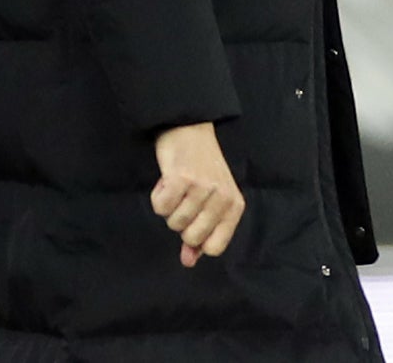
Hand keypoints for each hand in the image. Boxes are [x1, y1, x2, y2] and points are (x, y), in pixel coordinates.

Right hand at [152, 121, 245, 267]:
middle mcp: (222, 197)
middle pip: (191, 237)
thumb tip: (188, 262)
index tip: (195, 221)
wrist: (191, 130)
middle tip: (185, 199)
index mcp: (234, 206)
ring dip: (170, 207)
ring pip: (174, 223)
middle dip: (181, 222)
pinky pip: (160, 208)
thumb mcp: (210, 202)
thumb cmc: (202, 170)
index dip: (198, 240)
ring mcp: (202, 188)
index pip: (215, 248)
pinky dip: (158, 197)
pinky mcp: (181, 179)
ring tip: (178, 187)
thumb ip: (201, 235)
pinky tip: (167, 181)